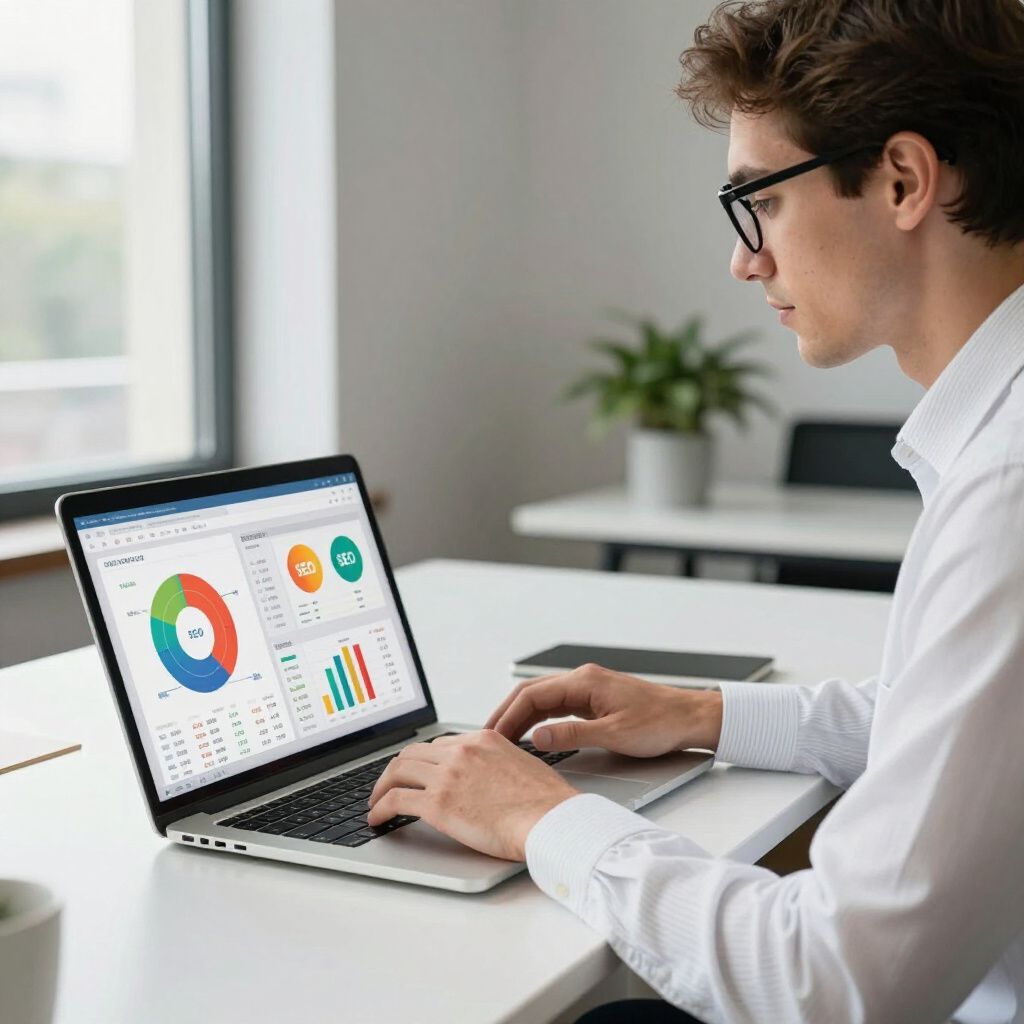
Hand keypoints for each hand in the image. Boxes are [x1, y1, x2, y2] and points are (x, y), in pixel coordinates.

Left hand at [366, 730, 580, 860]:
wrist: (550, 820)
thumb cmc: (545, 803)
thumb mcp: (521, 765)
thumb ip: (496, 764)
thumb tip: (486, 780)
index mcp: (482, 740)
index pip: (440, 744)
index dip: (423, 761)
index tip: (416, 772)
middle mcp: (461, 751)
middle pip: (413, 753)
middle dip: (397, 769)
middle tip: (389, 784)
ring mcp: (447, 775)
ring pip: (398, 771)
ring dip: (381, 786)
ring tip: (376, 801)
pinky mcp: (438, 803)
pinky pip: (396, 800)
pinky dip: (380, 808)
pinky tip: (377, 818)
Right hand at [485, 663, 722, 756]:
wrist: (690, 718)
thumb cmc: (660, 723)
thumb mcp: (614, 734)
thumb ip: (572, 735)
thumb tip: (536, 737)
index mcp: (584, 681)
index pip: (532, 694)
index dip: (508, 715)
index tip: (491, 734)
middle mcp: (583, 679)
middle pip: (532, 693)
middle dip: (507, 714)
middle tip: (487, 738)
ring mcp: (588, 688)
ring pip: (543, 699)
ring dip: (521, 717)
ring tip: (502, 739)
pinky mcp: (595, 700)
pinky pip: (557, 706)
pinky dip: (539, 718)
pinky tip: (531, 734)